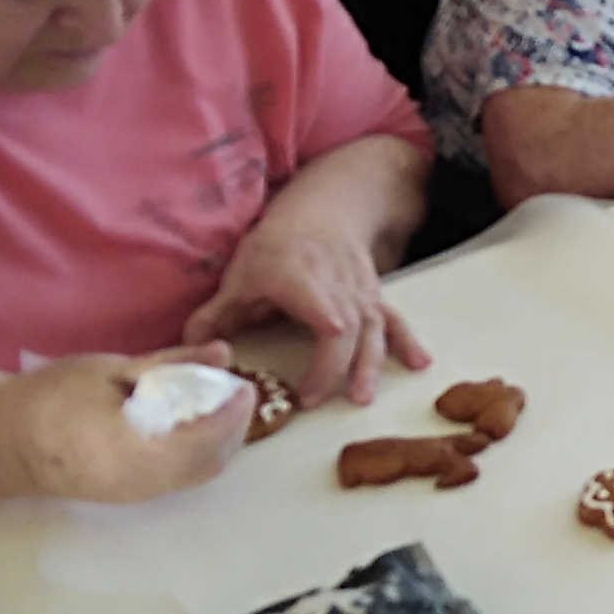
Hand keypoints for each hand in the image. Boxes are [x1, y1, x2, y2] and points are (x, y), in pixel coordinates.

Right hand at [0, 345, 250, 506]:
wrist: (3, 439)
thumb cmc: (53, 397)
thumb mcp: (113, 369)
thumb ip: (172, 364)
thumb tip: (221, 353)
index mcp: (141, 451)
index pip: (209, 438)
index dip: (234, 413)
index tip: (245, 385)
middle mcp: (146, 483)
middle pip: (212, 462)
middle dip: (233, 429)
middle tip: (236, 394)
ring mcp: (138, 495)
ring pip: (199, 475)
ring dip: (218, 443)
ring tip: (217, 407)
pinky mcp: (129, 496)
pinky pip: (180, 479)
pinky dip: (198, 454)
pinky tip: (191, 426)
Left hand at [183, 212, 430, 408]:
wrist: (323, 211)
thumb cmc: (277, 245)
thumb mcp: (241, 274)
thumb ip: (218, 314)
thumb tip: (192, 348)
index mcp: (304, 282)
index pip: (324, 318)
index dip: (322, 352)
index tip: (306, 387)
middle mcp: (339, 290)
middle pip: (349, 332)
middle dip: (338, 369)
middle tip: (317, 402)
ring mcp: (361, 295)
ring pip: (374, 331)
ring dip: (371, 365)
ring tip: (363, 397)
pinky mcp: (374, 298)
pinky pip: (394, 320)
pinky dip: (407, 342)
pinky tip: (420, 364)